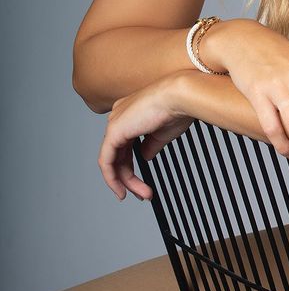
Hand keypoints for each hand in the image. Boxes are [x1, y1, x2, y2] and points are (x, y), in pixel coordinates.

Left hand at [98, 75, 193, 201]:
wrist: (180, 96)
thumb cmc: (178, 108)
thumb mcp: (162, 133)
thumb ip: (150, 145)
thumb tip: (145, 157)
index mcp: (131, 114)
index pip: (125, 146)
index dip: (131, 166)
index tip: (142, 184)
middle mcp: (119, 116)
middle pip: (118, 155)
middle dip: (129, 178)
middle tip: (143, 194)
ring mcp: (115, 122)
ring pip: (112, 160)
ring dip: (125, 181)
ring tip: (142, 194)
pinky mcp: (113, 131)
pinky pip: (106, 160)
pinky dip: (112, 177)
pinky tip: (122, 188)